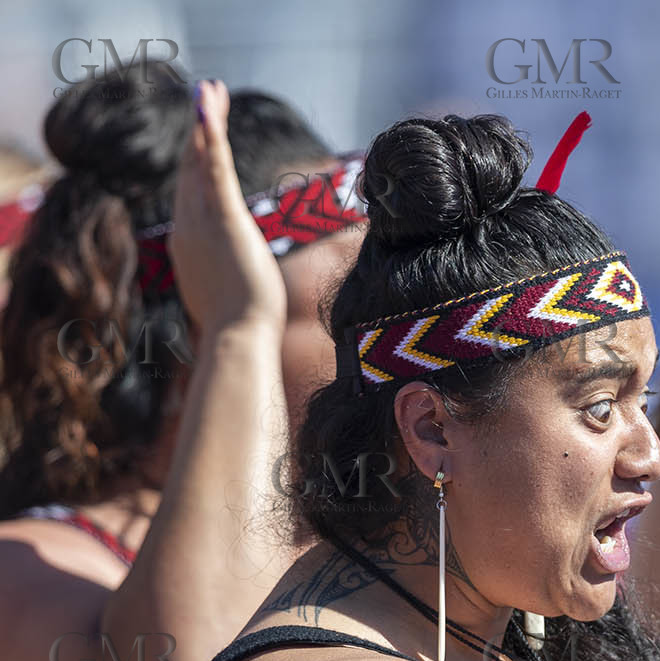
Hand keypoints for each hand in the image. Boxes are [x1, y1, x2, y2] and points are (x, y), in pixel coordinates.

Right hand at [168, 80, 286, 336]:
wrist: (235, 339)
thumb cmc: (237, 325)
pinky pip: (217, 171)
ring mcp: (203, 222)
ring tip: (210, 89)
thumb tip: (234, 281)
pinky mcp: (224, 221)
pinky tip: (210, 112)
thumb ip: (223, 274)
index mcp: (189, 240)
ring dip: (206, 122)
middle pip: (192, 165)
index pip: (191, 189)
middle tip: (205, 92)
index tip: (201, 130)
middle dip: (199, 128)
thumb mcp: (224, 291)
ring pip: (202, 161)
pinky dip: (213, 139)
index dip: (195, 155)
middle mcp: (190, 225)